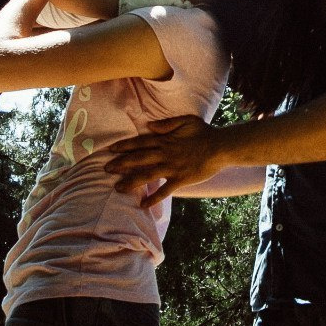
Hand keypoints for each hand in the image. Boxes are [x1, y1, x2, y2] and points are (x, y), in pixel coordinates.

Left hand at [105, 115, 219, 207]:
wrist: (220, 147)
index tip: (111, 149)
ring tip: (117, 188)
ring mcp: (171, 168)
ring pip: (146, 175)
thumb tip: (149, 126)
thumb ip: (166, 124)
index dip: (125, 146)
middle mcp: (164, 154)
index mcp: (165, 140)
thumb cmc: (204, 132)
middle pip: (138, 159)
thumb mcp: (186, 121)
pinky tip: (143, 205)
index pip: (140, 142)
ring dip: (131, 182)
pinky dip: (153, 198)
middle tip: (106, 169)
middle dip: (121, 164)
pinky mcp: (180, 179)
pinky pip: (164, 190)